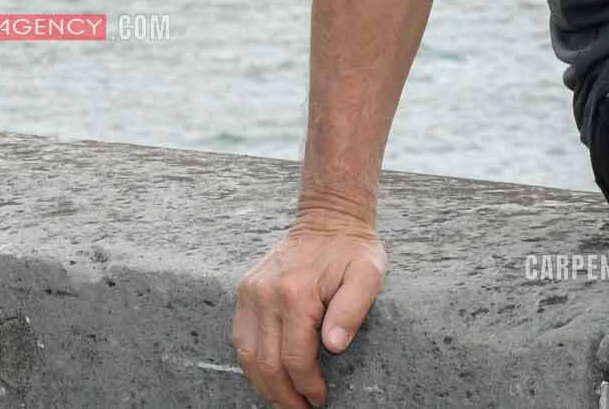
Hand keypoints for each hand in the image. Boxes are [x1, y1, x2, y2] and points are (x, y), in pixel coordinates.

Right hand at [233, 213, 388, 407]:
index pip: (295, 358)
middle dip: (283, 395)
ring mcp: (251, 292)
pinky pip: (240, 336)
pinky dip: (252, 362)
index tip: (320, 399)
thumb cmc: (352, 250)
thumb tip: (334, 345)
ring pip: (247, 354)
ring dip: (264, 384)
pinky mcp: (245, 290)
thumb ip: (352, 310)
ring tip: (284, 399)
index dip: (307, 385)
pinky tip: (268, 374)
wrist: (329, 218)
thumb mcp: (368, 275)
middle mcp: (266, 294)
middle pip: (267, 363)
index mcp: (295, 294)